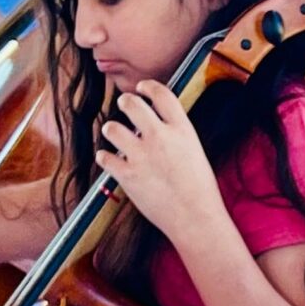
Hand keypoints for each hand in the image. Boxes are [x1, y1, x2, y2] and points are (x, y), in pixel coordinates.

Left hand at [98, 82, 224, 241]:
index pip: (161, 94)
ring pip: (112, 128)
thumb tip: (158, 125)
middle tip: (124, 105)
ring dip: (111, 129)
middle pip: (132, 104)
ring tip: (113, 133)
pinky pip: (105, 157)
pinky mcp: (128, 175)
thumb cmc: (200, 190)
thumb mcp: (195, 152)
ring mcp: (142, 155)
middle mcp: (160, 137)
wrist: (195, 218)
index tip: (141, 88)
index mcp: (182, 130)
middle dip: (125, 102)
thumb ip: (177, 135)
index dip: (148, 87)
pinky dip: (105, 158)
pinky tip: (108, 159)